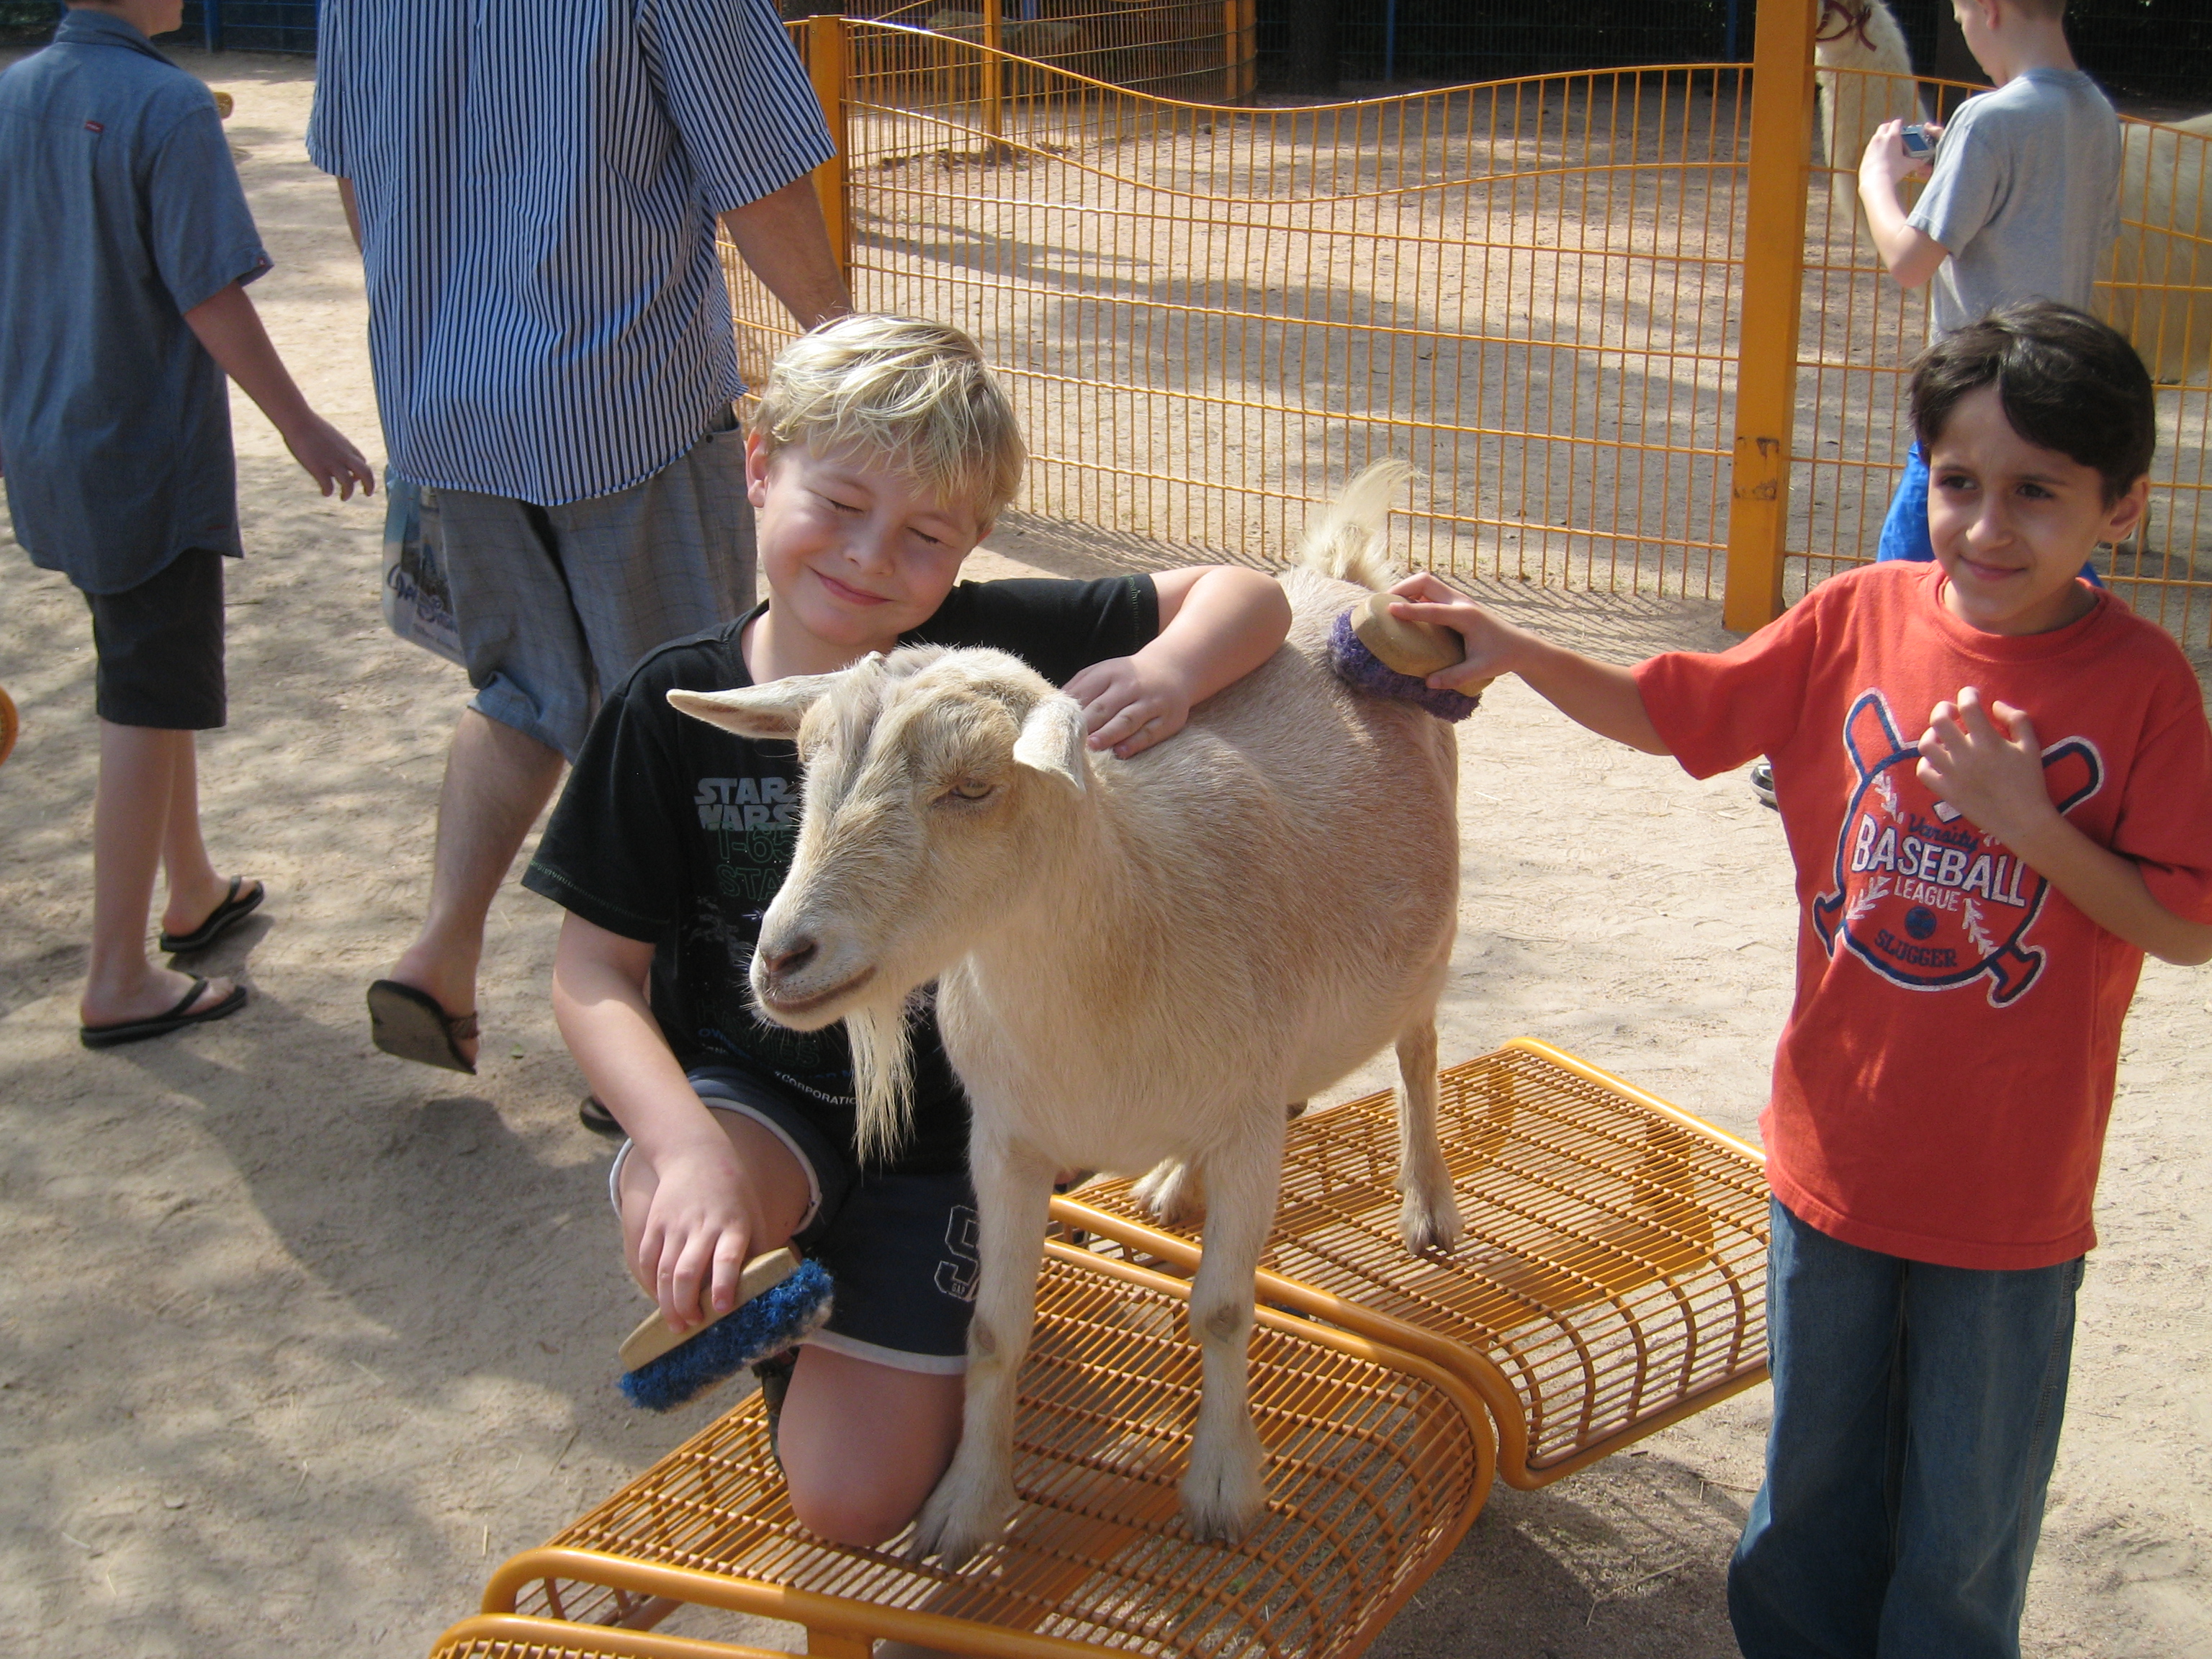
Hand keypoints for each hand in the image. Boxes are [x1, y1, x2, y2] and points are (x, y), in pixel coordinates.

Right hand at [281, 412, 376, 499]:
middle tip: (368, 494)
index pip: (363, 463)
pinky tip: (325, 492)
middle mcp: (343, 456)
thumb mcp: (329, 434)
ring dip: (348, 493)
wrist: (297, 419)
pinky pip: (328, 486)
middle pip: (366, 473)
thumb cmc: (309, 425)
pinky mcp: (318, 468)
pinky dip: (328, 492)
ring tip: (344, 498)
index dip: (362, 473)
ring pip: (349, 483)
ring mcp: (332, 462)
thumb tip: (331, 451)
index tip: (355, 478)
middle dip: (370, 485)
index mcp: (347, 447)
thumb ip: (335, 446)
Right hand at [630, 1138, 757, 1331]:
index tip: (721, 1308)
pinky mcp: (655, 1223)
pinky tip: (659, 1299)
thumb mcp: (754, 1217)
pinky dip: (651, 1283)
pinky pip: (647, 1259)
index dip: (723, 1284)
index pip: (727, 1258)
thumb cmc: (734, 1195)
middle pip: (689, 1272)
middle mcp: (702, 1226)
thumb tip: (764, 1288)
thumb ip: (758, 1251)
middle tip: (692, 1325)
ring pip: (665, 1271)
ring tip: (676, 1323)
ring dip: (668, 1302)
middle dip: (687, 1305)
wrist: (697, 1155)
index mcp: (733, 1226)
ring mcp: (675, 1225)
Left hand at [1064, 654, 1194, 757]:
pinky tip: (1121, 752)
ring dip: (1108, 734)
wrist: (1174, 669)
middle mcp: (1130, 686)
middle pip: (1104, 707)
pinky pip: (1150, 733)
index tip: (1055, 727)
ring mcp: (1150, 702)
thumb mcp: (1103, 672)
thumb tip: (1050, 709)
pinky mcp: (1167, 719)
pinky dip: (1135, 743)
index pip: (1086, 692)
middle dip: (1087, 724)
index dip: (1071, 710)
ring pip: (1127, 720)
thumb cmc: (1128, 678)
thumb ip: (1079, 688)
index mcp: (1110, 673)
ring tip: (1092, 746)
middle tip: (1069, 741)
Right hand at [1381, 571, 1526, 690]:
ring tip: (1392, 604)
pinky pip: (1432, 591)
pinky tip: (1408, 609)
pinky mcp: (1458, 603)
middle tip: (1384, 603)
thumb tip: (1429, 683)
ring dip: (1408, 588)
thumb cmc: (1501, 657)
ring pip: (1428, 582)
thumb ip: (1455, 676)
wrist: (1520, 646)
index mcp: (1466, 616)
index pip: (1432, 609)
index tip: (1389, 609)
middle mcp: (1461, 602)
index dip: (1410, 609)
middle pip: (1426, 581)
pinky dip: (1416, 594)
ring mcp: (1460, 599)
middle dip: (1403, 587)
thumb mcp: (1480, 670)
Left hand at [1861, 118, 1931, 189]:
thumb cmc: (1893, 172)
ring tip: (1888, 145)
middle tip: (1894, 132)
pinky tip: (1880, 155)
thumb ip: (1915, 161)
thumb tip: (1920, 162)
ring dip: (1882, 137)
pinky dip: (1876, 147)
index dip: (1900, 123)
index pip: (1896, 123)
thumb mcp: (1907, 165)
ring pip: (1876, 136)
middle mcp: (1880, 138)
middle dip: (1890, 127)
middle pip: (1884, 126)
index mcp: (1892, 137)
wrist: (1876, 181)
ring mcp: (1871, 145)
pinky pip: (1871, 147)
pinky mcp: (1865, 154)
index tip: (1902, 125)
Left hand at [1915, 686, 2058, 845]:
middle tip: (1952, 710)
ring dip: (1931, 734)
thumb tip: (1994, 705)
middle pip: (1940, 721)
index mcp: (1989, 741)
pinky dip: (1927, 762)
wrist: (2023, 820)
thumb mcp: (2031, 745)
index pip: (1969, 706)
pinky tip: (1938, 760)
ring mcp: (1952, 774)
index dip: (1968, 694)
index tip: (1972, 695)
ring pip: (1926, 745)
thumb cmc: (2030, 781)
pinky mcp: (1945, 791)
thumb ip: (2017, 719)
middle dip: (1943, 708)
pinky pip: (1923, 772)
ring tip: (1942, 735)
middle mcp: (1966, 755)